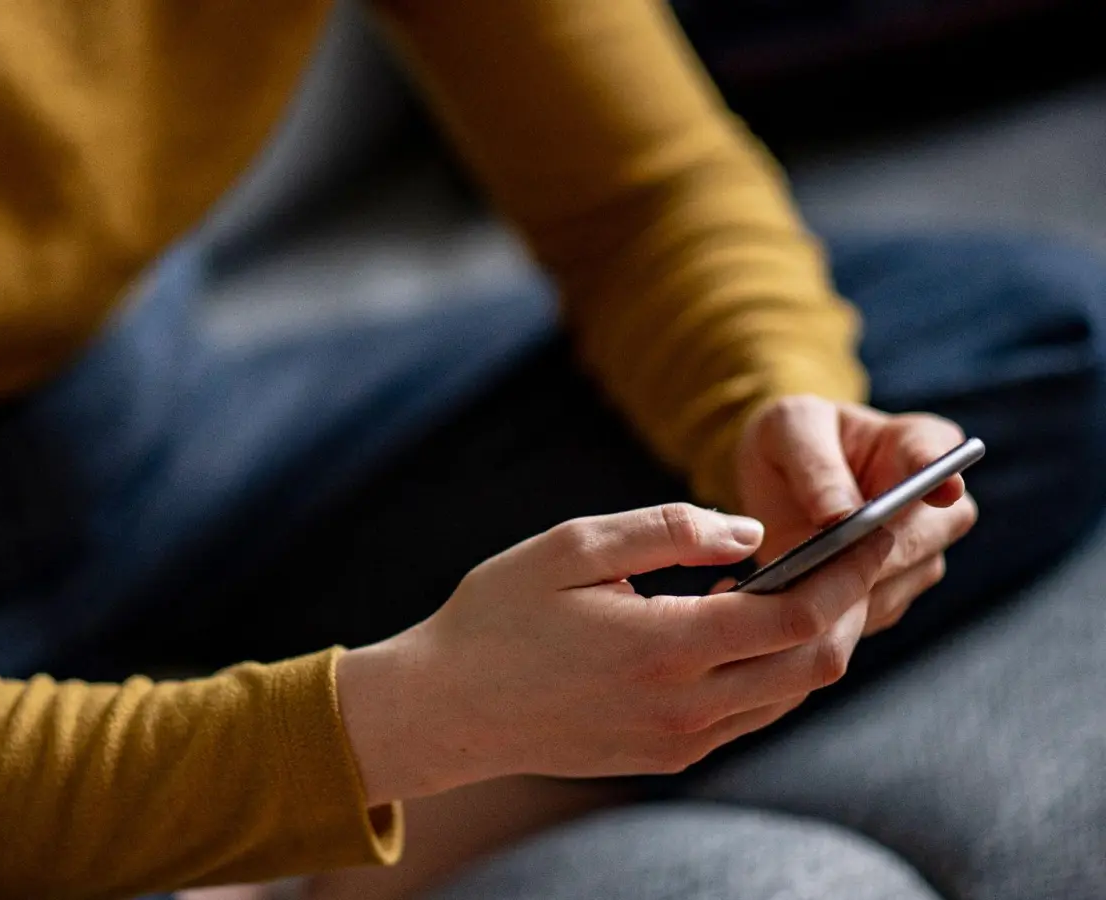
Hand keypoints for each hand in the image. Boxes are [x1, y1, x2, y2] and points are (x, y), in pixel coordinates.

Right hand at [337, 503, 894, 803]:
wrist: (445, 710)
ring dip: (819, 636)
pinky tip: (758, 621)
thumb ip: (668, 530)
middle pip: (817, 661)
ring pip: (792, 693)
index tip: (880, 525)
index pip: (801, 613)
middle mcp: (684, 708)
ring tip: (818, 577)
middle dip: (853, 601)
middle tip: (858, 548)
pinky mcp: (669, 757)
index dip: (853, 568)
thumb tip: (752, 531)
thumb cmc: (497, 616)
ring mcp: (680, 742)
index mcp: (663, 648)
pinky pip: (754, 713)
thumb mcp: (570, 547)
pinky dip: (778, 666)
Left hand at [735, 395, 978, 634]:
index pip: (939, 459)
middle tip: (833, 561)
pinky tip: (797, 608)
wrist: (778, 476)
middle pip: (930, 535)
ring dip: (855, 589)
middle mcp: (933, 502)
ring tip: (800, 587)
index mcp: (917, 442)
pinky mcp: (890, 590)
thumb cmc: (793, 438)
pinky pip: (872, 612)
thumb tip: (840, 517)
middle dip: (884, 551)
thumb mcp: (791, 429)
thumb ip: (816, 467)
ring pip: (902, 581)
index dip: (945, 478)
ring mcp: (918, 551)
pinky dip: (837, 614)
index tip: (944, 490)